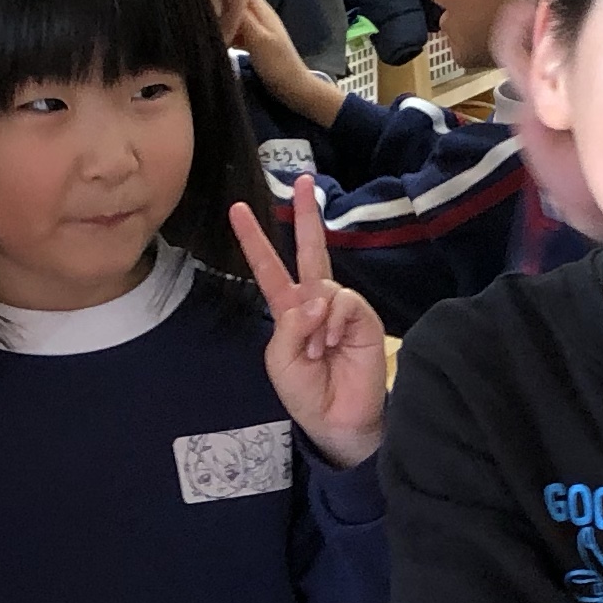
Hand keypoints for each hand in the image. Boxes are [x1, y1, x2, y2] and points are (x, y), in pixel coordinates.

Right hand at [208, 0, 336, 124]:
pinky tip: (210, 35)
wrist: (295, 89)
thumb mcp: (258, 40)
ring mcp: (256, 27)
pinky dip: (223, 29)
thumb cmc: (278, 65)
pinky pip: (234, 28)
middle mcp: (259, 14)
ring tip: (196, 16)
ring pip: (233, 13)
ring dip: (218, 13)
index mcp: (261, 9)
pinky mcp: (253, 41)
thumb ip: (241, 17)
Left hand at [227, 193, 385, 463]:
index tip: (239, 209)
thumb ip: (290, 324)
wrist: (337, 420)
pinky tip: (333, 344)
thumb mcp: (280, 359)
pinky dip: (333, 322)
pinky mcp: (363, 318)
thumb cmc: (306, 392)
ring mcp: (341, 308)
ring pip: (324, 286)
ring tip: (318, 352)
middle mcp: (316, 302)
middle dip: (306, 215)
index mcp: (289, 310)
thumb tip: (317, 297)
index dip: (254, 240)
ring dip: (315, 321)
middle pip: (311, 249)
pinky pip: (344, 302)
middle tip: (304, 182)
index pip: (269, 268)